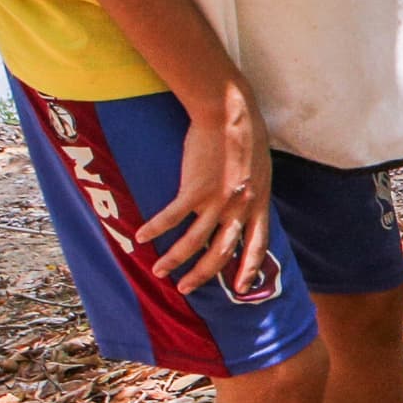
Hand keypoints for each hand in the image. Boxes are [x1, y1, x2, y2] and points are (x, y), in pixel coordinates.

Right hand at [138, 75, 274, 297]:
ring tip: (159, 271)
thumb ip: (253, 191)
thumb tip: (246, 204)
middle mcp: (240, 208)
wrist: (230, 112)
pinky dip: (155, 229)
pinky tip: (141, 237)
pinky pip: (171, 218)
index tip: (242, 290)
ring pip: (194, 242)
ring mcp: (218, 201)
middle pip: (221, 252)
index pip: (258, 245)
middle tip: (186, 288)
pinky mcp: (195, 189)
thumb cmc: (245, 135)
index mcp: (259, 203)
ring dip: (174, 260)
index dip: (249, 269)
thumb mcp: (261, 169)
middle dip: (203, 274)